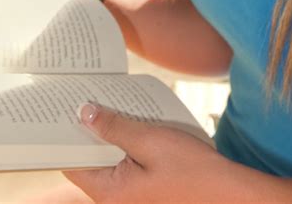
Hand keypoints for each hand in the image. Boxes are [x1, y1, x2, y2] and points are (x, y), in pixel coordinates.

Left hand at [63, 104, 243, 203]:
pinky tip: (131, 124)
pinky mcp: (144, 193)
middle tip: (86, 98)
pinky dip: (123, 146)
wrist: (229, 195)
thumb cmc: (193, 171)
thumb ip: (115, 127)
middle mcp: (114, 201)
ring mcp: (129, 199)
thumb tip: (84, 113)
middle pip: (88, 162)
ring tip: (108, 105)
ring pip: (106, 163)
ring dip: (108, 136)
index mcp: (110, 193)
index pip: (71, 163)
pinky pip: (123, 167)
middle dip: (88, 130)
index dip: (64, 135)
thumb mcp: (151, 141)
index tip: (62, 107)